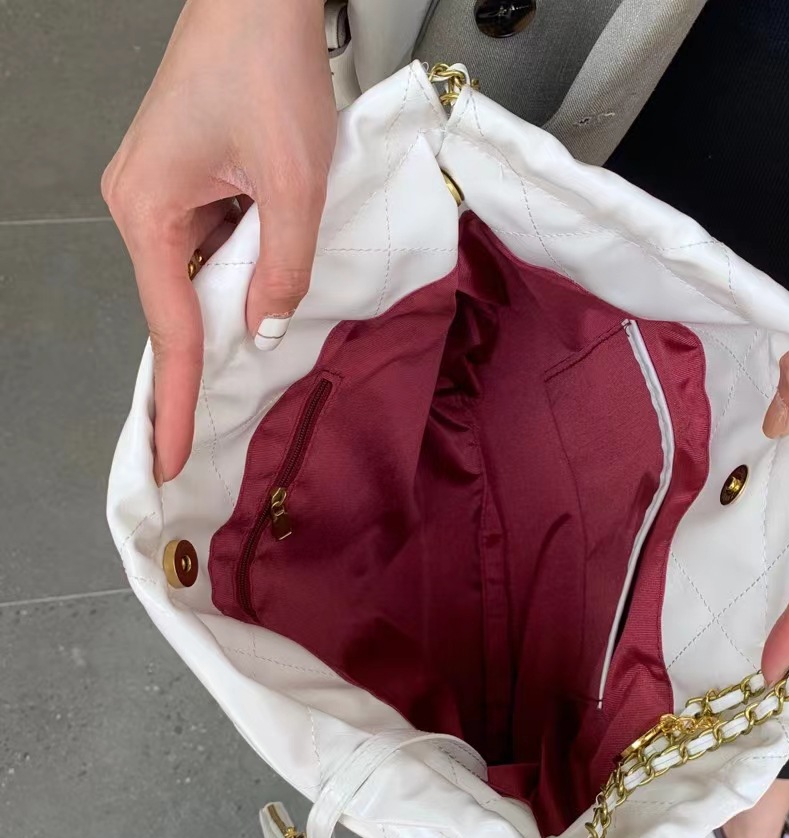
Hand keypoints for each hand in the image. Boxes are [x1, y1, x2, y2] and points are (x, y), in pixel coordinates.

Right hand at [102, 0, 335, 482]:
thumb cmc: (268, 73)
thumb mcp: (293, 185)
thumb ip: (283, 268)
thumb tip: (264, 330)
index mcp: (150, 212)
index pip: (171, 330)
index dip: (178, 401)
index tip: (171, 459)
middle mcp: (142, 208)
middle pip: (177, 308)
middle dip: (202, 369)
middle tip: (203, 444)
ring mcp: (163, 193)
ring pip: (199, 280)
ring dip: (232, 315)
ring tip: (253, 367)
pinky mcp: (189, 181)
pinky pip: (213, 249)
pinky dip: (241, 277)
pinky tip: (268, 297)